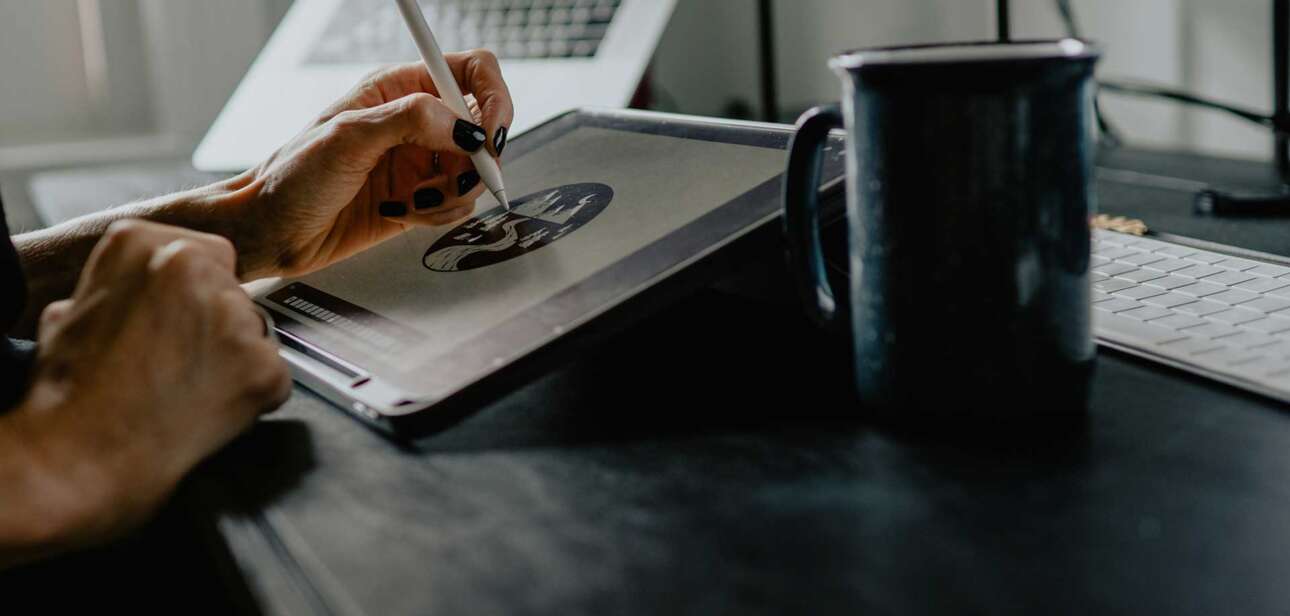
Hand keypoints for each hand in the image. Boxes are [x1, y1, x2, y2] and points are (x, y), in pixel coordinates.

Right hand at [0, 220, 289, 564]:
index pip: (209, 256)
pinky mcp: (263, 365)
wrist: (80, 455)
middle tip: (181, 363)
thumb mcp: (74, 310)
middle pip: (235, 292)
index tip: (178, 321)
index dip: (196, 296)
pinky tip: (209, 411)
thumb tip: (141, 288)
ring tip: (188, 390)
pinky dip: (253, 398)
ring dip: (235, 359)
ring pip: (256, 332)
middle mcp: (191, 265)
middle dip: (217, 326)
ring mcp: (232, 315)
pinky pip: (275, 378)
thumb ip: (124, 285)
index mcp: (142, 242)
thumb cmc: (70, 393)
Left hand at [229, 51, 513, 278]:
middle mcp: (416, 122)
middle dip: (475, 160)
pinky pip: (457, 204)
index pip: (472, 72)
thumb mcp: (349, 136)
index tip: (488, 136)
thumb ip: (412, 121)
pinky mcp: (420, 198)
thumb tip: (465, 128)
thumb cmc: (293, 177)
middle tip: (451, 180)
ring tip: (412, 200)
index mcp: (400, 88)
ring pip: (474, 173)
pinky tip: (403, 213)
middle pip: (483, 129)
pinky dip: (439, 214)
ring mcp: (420, 161)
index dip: (493, 99)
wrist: (273, 230)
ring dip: (452, 193)